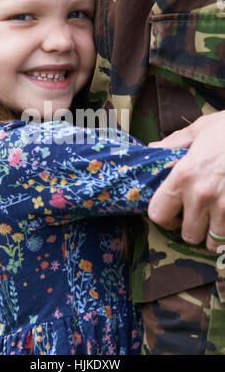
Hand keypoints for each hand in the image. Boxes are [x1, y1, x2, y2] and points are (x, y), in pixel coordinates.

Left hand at [147, 112, 224, 252]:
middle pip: (188, 235)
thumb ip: (175, 143)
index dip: (165, 215)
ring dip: (214, 233)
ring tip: (217, 217)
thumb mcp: (200, 128)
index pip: (159, 214)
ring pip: (213, 242)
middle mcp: (202, 195)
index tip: (174, 211)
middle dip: (192, 228)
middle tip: (199, 215)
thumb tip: (155, 149)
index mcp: (184, 175)